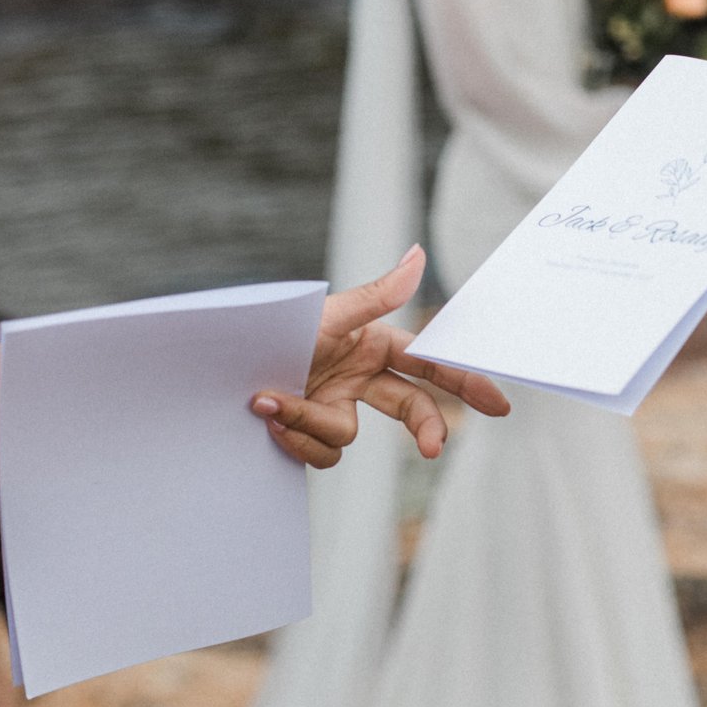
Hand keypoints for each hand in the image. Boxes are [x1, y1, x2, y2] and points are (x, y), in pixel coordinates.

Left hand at [250, 246, 510, 468]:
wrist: (210, 371)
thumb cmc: (268, 331)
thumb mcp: (324, 315)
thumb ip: (378, 294)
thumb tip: (419, 255)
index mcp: (370, 342)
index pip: (429, 363)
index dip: (464, 381)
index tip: (497, 404)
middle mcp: (356, 376)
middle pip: (410, 407)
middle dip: (423, 428)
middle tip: (433, 450)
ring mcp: (332, 406)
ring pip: (346, 437)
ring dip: (312, 423)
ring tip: (271, 401)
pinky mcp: (307, 433)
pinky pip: (319, 452)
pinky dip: (294, 438)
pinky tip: (268, 420)